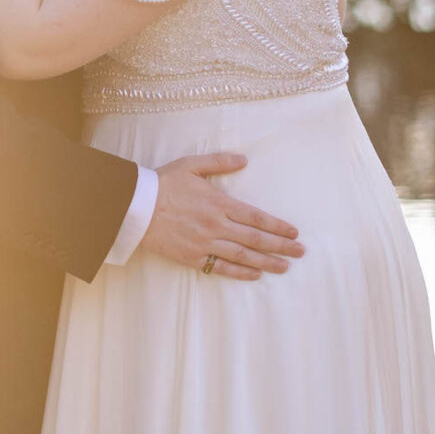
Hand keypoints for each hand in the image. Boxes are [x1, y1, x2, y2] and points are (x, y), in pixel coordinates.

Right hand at [136, 153, 303, 280]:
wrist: (135, 207)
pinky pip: (221, 267)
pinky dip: (240, 272)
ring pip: (243, 256)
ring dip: (267, 262)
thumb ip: (219, 162)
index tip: (293, 232)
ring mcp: (204, 243)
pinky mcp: (192, 257)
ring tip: (285, 266)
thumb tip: (244, 159)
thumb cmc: (162, 183)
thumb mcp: (190, 165)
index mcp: (218, 203)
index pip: (256, 217)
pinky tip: (255, 274)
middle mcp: (216, 225)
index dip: (277, 226)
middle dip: (281, 246)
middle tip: (300, 252)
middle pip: (255, 239)